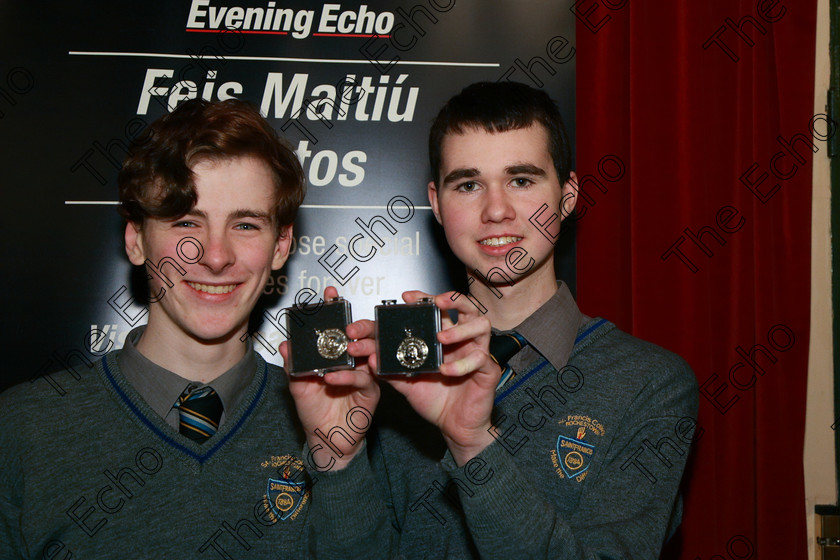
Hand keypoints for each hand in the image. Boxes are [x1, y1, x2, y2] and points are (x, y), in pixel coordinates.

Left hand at [279, 286, 378, 471]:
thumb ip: (293, 366)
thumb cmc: (314, 412)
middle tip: (344, 320)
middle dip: (354, 324)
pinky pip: (362, 379)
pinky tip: (333, 378)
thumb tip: (285, 345)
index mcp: (337, 356)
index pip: (338, 329)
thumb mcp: (298, 387)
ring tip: (345, 344)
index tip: (329, 294)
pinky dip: (348, 377)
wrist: (326, 440)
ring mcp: (364, 375)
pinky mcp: (371, 392)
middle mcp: (354, 362)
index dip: (335, 311)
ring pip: (367, 354)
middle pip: (359, 336)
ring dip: (357, 347)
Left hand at [384, 290, 499, 465]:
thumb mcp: (408, 384)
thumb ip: (391, 370)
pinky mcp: (487, 371)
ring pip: (481, 325)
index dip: (425, 299)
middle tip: (436, 303)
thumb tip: (372, 358)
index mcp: (445, 338)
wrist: (454, 427)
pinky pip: (480, 359)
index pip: (438, 310)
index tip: (407, 297)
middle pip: (466, 308)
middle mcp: (463, 341)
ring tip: (441, 337)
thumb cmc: (435, 400)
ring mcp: (477, 353)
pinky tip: (446, 370)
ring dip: (461, 328)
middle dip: (452, 300)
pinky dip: (462, 363)